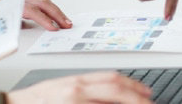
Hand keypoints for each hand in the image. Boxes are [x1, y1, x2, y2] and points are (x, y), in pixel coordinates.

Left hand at [0, 0, 72, 30]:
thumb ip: (4, 24)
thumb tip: (16, 33)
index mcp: (12, 3)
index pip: (32, 10)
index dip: (44, 20)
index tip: (53, 29)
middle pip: (43, 4)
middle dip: (57, 15)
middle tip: (67, 26)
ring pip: (44, 2)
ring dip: (56, 12)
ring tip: (66, 22)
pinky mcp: (23, 1)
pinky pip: (41, 4)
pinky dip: (51, 10)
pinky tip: (56, 18)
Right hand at [8, 71, 151, 103]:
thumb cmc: (36, 101)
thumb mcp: (63, 89)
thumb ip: (86, 91)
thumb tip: (111, 96)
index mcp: (76, 81)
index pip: (111, 79)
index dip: (132, 86)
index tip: (145, 93)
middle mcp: (76, 90)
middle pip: (115, 90)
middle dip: (137, 99)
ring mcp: (73, 103)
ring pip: (109, 102)